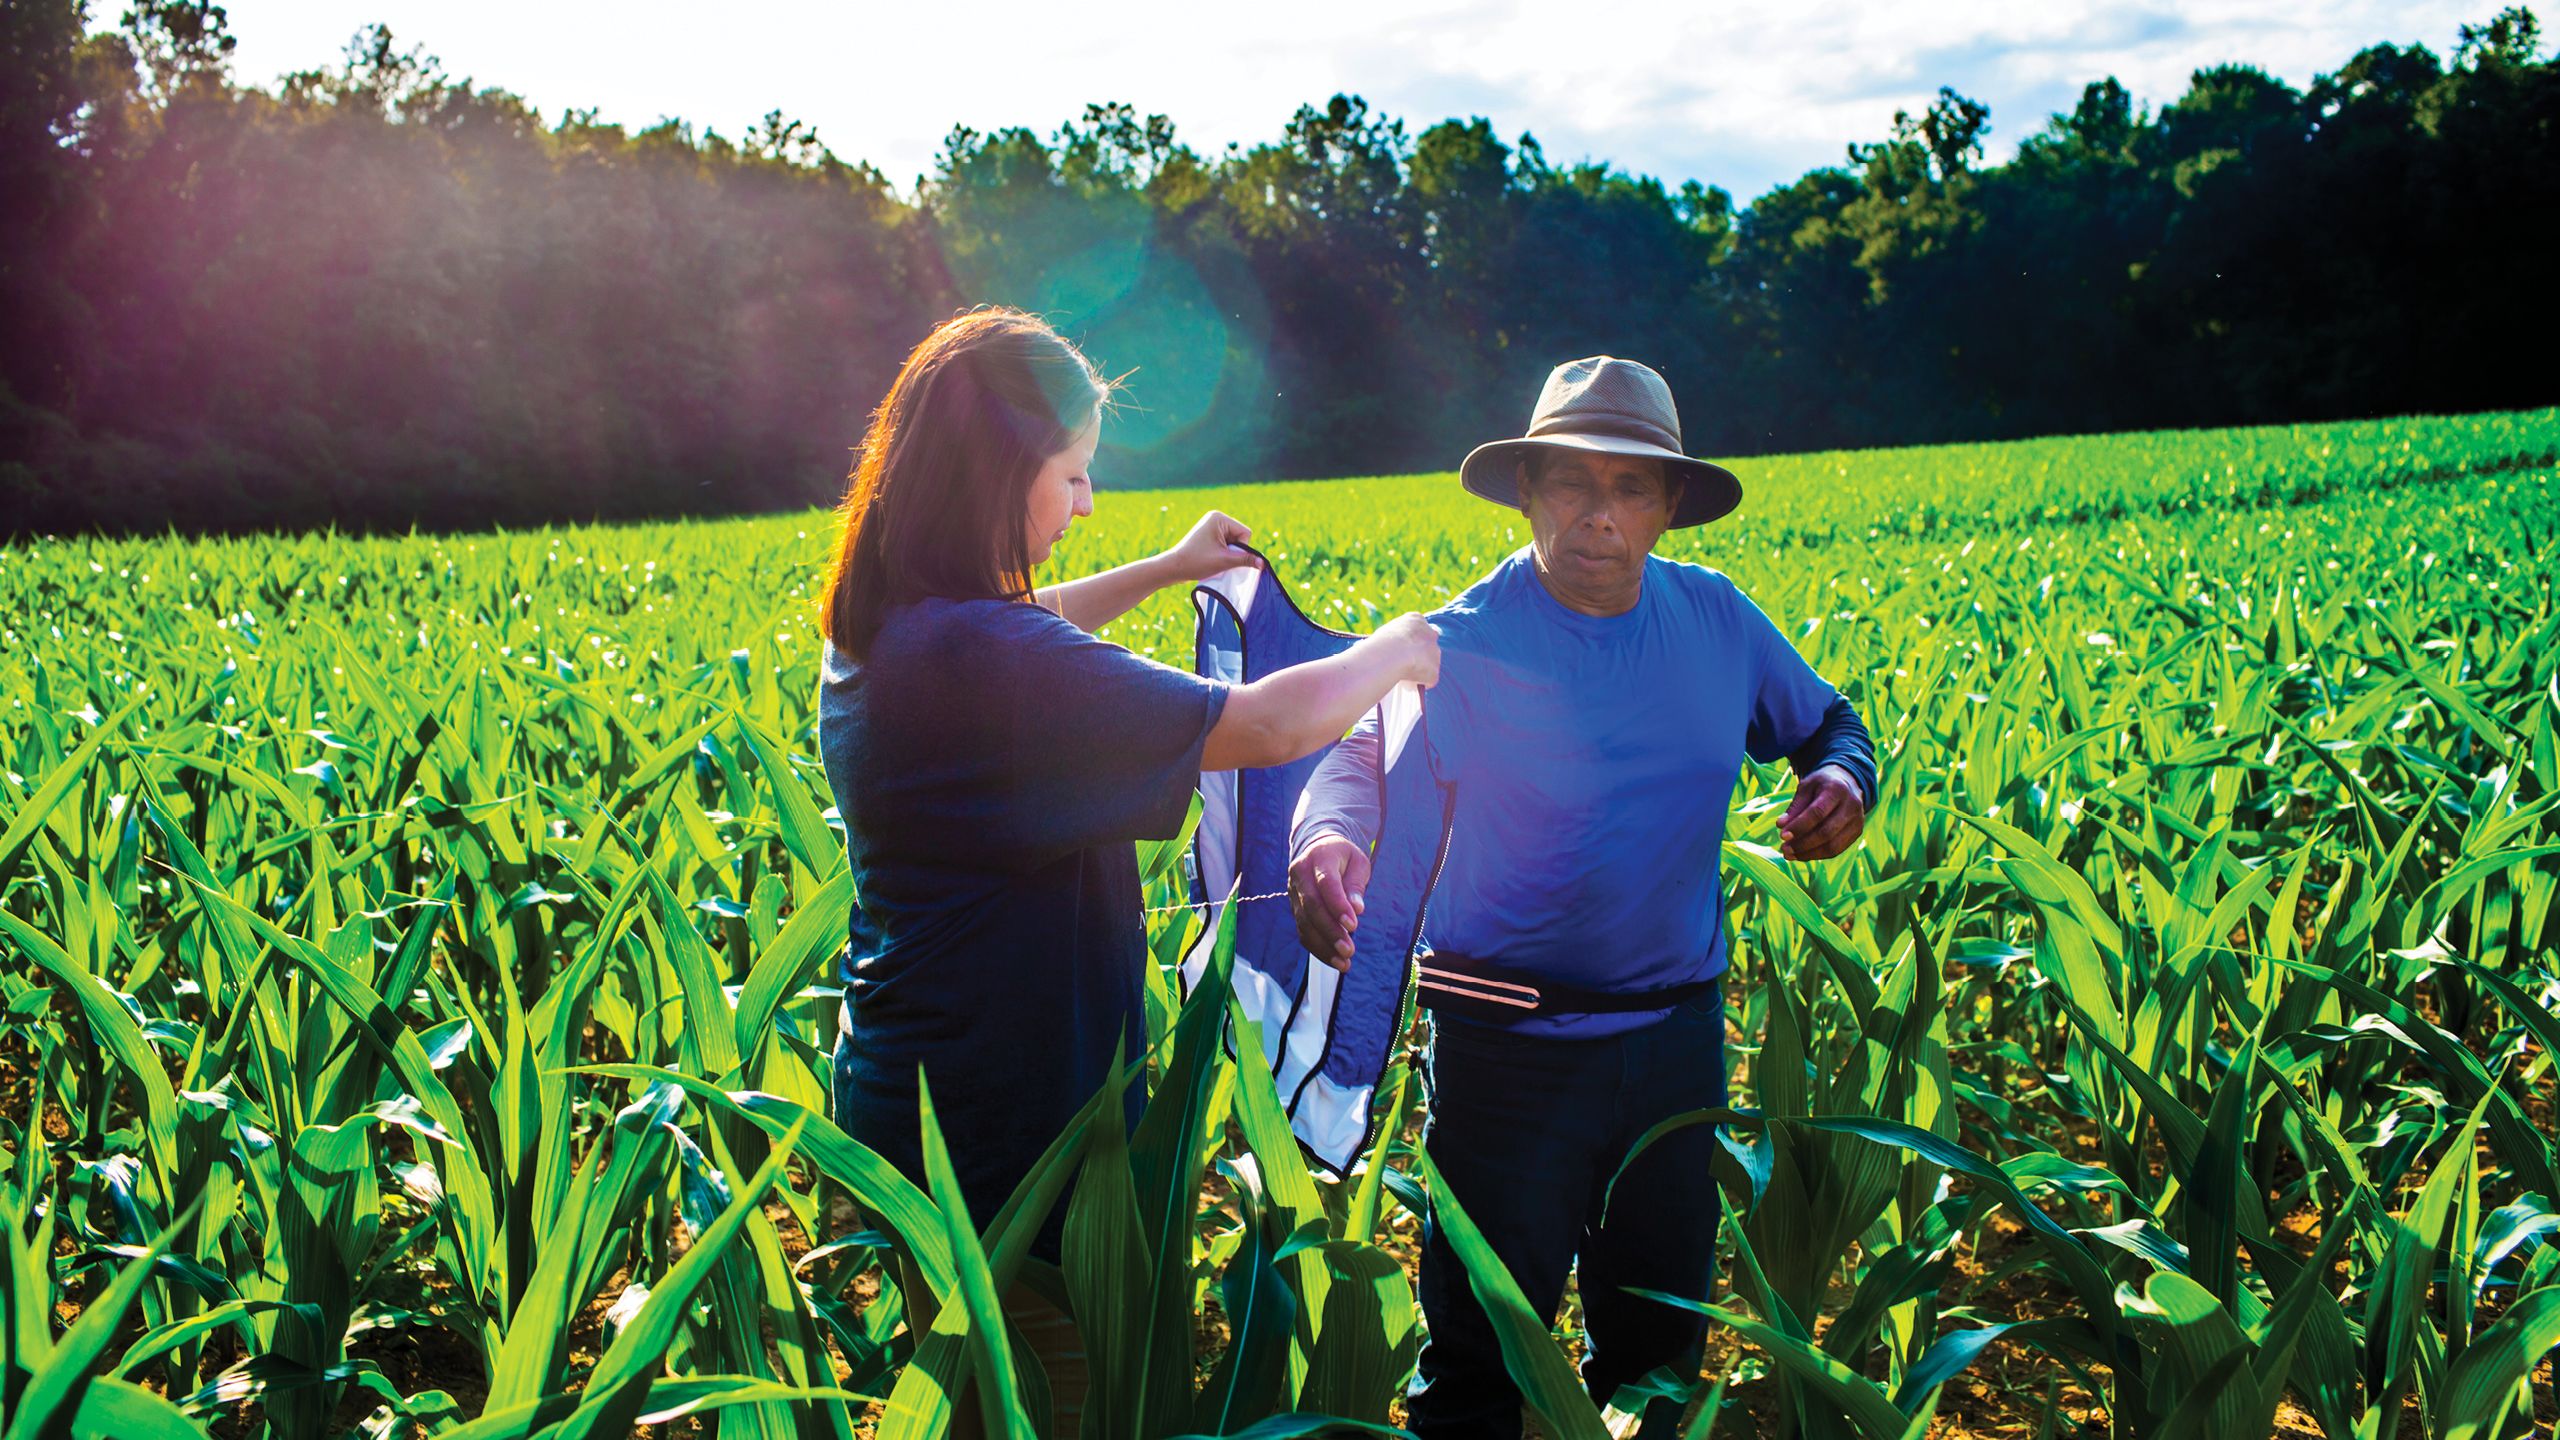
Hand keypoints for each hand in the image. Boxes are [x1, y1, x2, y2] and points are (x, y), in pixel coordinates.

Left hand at [1161, 511, 1259, 583]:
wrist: (1174, 567)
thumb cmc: (1196, 562)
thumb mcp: (1224, 561)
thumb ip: (1246, 560)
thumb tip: (1264, 564)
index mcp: (1219, 517)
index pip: (1245, 533)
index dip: (1240, 548)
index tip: (1225, 556)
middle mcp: (1216, 518)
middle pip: (1240, 537)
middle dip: (1233, 551)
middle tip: (1218, 559)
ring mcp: (1212, 525)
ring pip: (1234, 542)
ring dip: (1228, 554)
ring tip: (1214, 560)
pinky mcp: (1209, 534)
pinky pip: (1226, 544)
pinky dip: (1223, 554)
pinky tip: (1212, 559)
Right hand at [1288, 834, 1370, 970]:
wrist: (1317, 849)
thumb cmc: (1342, 857)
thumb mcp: (1357, 862)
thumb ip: (1356, 884)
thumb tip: (1356, 909)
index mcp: (1319, 857)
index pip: (1326, 883)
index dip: (1338, 906)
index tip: (1353, 925)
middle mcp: (1300, 875)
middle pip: (1311, 907)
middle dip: (1330, 931)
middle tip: (1349, 949)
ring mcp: (1294, 892)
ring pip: (1304, 923)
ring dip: (1323, 945)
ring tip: (1344, 962)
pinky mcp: (1294, 908)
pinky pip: (1302, 930)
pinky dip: (1317, 947)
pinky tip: (1333, 959)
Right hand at [1376, 613, 1439, 687]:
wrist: (1391, 652)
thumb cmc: (1381, 643)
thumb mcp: (1386, 632)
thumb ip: (1394, 638)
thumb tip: (1388, 650)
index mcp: (1416, 619)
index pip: (1417, 631)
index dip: (1409, 643)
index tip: (1399, 650)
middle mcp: (1430, 633)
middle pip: (1427, 647)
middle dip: (1419, 656)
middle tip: (1403, 665)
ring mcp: (1435, 653)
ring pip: (1429, 665)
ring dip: (1419, 670)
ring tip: (1402, 675)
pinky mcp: (1435, 671)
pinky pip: (1428, 680)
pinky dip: (1419, 683)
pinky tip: (1406, 683)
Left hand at [1778, 764, 1866, 860]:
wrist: (1847, 783)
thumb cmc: (1821, 785)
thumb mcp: (1806, 788)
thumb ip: (1795, 807)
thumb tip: (1781, 826)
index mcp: (1837, 789)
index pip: (1818, 812)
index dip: (1799, 826)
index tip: (1782, 835)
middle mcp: (1852, 805)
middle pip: (1826, 832)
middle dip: (1802, 844)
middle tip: (1784, 849)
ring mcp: (1857, 821)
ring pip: (1833, 846)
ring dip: (1809, 853)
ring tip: (1789, 855)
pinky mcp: (1857, 833)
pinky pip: (1837, 850)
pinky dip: (1817, 855)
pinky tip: (1802, 854)